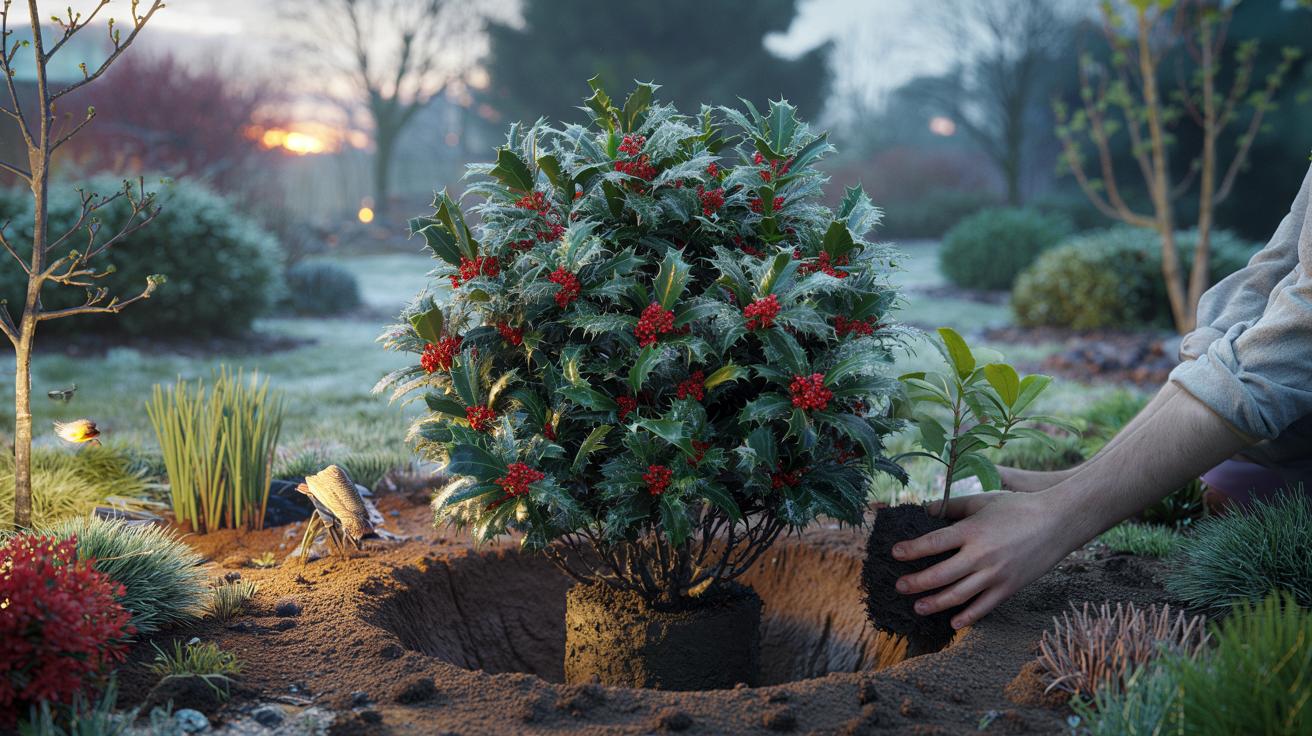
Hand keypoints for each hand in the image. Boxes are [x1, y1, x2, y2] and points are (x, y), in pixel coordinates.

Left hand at [891, 490, 1082, 629]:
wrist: (1058, 522)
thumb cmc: (1017, 507)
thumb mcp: (983, 500)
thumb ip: (952, 506)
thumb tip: (925, 509)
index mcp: (972, 530)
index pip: (933, 543)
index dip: (911, 550)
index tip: (895, 553)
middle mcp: (981, 555)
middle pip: (940, 574)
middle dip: (916, 582)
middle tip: (899, 586)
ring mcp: (996, 574)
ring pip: (958, 595)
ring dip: (934, 603)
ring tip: (918, 606)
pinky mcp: (1009, 587)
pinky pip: (984, 607)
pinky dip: (967, 617)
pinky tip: (952, 622)